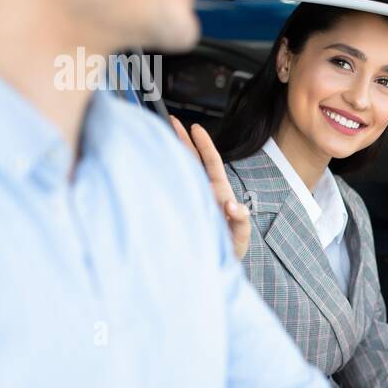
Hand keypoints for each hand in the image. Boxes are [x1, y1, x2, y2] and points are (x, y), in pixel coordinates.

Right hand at [170, 116, 250, 259]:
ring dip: (170, 154)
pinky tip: (147, 167)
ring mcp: (190, 199)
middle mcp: (203, 192)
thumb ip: (240, 221)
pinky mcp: (179, 208)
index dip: (204, 145)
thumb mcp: (240, 236)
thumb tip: (233, 205)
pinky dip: (160, 177)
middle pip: (192, 161)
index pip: (211, 164)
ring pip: (179, 172)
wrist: (215, 266)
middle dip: (182, 140)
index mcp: (218, 193)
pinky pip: (169, 189)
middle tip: (170, 121)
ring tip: (156, 137)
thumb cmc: (230, 249)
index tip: (196, 128)